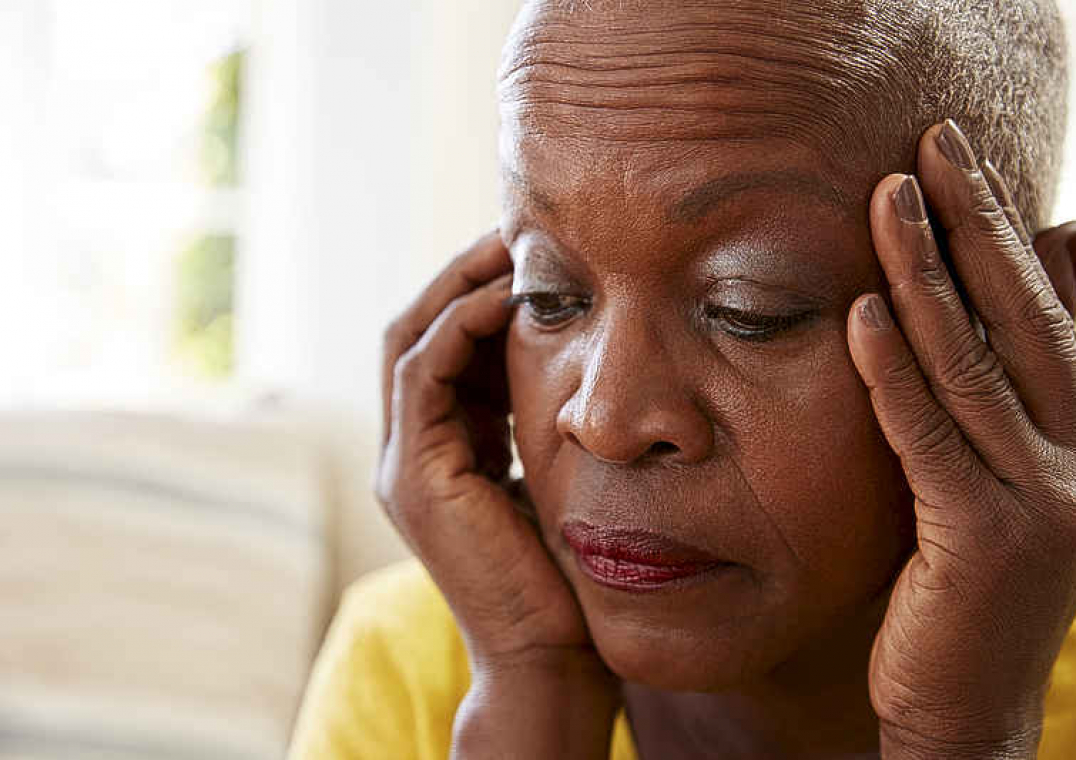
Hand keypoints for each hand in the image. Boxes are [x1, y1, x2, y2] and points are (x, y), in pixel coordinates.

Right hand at [375, 232, 617, 757]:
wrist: (553, 652)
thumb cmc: (570, 567)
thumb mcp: (555, 472)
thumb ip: (545, 421)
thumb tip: (583, 358)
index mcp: (444, 447)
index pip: (447, 345)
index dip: (482, 291)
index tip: (537, 252)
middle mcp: (412, 449)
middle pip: (418, 328)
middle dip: (464, 273)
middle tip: (519, 227)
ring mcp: (403, 463)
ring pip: (409, 337)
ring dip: (458, 283)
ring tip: (513, 244)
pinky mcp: (413, 476)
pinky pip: (424, 372)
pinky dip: (460, 325)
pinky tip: (511, 296)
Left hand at [848, 120, 1075, 758]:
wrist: (965, 707)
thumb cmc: (963, 586)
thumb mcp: (993, 478)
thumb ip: (1003, 390)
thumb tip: (1046, 265)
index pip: (1040, 311)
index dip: (1000, 230)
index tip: (957, 159)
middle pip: (1021, 319)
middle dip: (975, 224)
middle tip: (934, 142)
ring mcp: (1044, 502)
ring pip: (977, 367)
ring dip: (931, 275)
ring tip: (892, 195)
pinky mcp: (987, 541)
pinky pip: (930, 439)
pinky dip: (897, 374)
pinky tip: (864, 312)